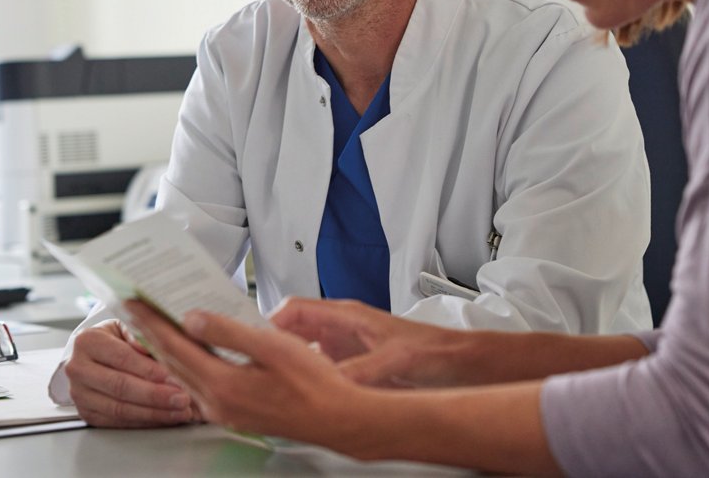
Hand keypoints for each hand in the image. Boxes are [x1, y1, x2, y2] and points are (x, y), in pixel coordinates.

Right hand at [64, 318, 199, 427]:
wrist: (92, 356)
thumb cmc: (113, 339)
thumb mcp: (125, 326)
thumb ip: (141, 334)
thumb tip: (157, 346)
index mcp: (87, 341)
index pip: (123, 357)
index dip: (150, 370)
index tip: (174, 377)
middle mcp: (78, 368)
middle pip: (121, 386)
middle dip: (156, 395)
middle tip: (182, 398)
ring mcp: (80, 394)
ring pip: (120, 408)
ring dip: (154, 413)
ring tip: (179, 411)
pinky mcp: (87, 414)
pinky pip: (119, 422)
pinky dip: (145, 422)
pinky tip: (164, 417)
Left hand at [124, 300, 360, 446]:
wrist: (337, 419)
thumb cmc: (314, 384)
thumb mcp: (272, 347)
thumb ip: (229, 332)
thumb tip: (192, 320)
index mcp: (223, 384)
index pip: (175, 346)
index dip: (152, 321)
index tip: (134, 301)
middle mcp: (216, 402)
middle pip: (172, 361)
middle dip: (151, 332)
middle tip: (135, 309)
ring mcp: (224, 411)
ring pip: (184, 374)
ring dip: (167, 348)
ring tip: (156, 324)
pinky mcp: (234, 413)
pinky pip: (199, 385)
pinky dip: (188, 363)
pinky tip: (192, 350)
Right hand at [271, 296, 468, 386]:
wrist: (457, 364)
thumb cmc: (431, 350)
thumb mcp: (393, 360)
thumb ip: (361, 370)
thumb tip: (331, 384)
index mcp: (347, 316)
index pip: (295, 310)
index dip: (270, 324)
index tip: (253, 343)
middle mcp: (340, 330)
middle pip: (291, 332)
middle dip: (269, 347)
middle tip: (252, 368)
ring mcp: (343, 349)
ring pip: (301, 354)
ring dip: (286, 367)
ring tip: (268, 384)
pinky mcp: (350, 368)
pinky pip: (317, 373)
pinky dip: (304, 383)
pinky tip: (299, 399)